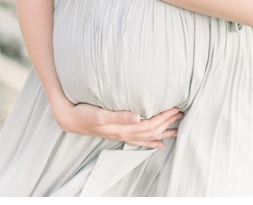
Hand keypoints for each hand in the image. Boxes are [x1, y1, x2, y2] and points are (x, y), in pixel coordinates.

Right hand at [54, 100, 181, 148]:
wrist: (70, 119)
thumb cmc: (85, 113)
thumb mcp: (101, 113)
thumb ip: (119, 115)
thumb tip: (137, 117)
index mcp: (122, 128)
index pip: (149, 125)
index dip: (164, 118)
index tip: (176, 108)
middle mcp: (123, 133)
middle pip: (151, 131)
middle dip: (168, 123)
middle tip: (182, 114)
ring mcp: (121, 135)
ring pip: (146, 137)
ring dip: (163, 133)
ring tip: (177, 130)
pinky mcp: (117, 133)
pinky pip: (137, 140)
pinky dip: (150, 141)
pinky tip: (158, 143)